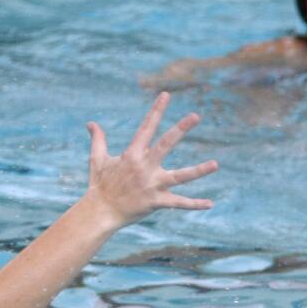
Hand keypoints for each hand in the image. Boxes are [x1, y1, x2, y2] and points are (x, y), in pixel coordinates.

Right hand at [84, 92, 217, 226]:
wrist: (100, 212)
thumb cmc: (99, 185)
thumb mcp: (97, 159)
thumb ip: (98, 140)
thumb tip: (91, 123)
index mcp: (132, 154)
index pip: (147, 127)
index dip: (156, 110)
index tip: (166, 95)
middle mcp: (144, 167)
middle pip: (165, 144)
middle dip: (180, 129)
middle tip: (195, 115)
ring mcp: (152, 185)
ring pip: (180, 177)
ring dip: (198, 171)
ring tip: (215, 164)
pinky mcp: (156, 202)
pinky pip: (179, 203)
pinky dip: (194, 204)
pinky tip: (210, 203)